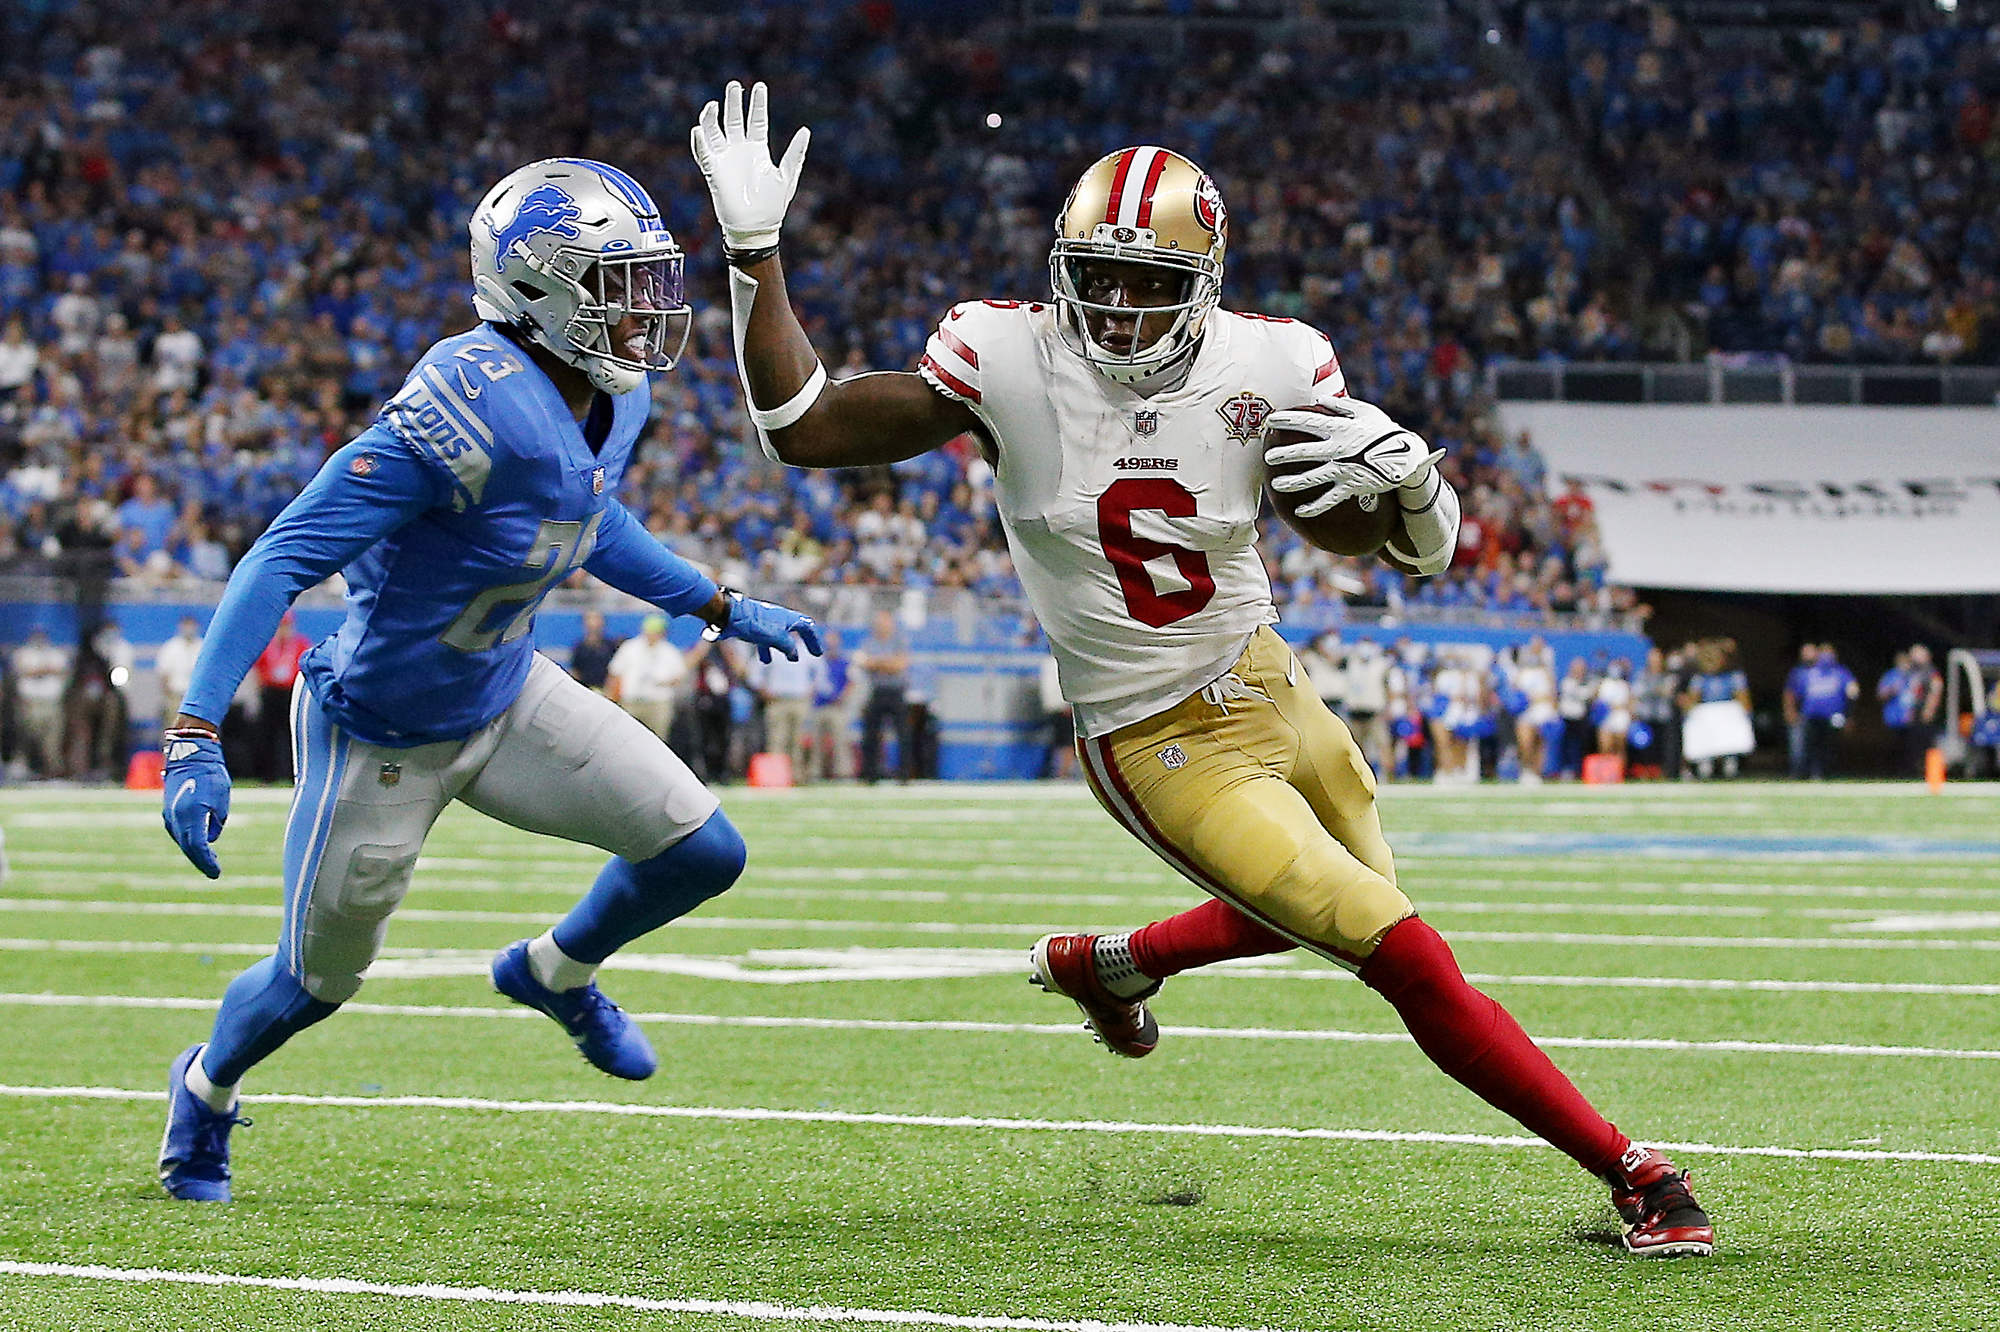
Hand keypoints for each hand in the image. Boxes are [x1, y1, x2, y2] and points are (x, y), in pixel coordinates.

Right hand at [162, 732, 230, 878]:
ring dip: (194, 852)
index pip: (199, 847)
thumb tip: (208, 841)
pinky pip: (178, 832)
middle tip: (214, 871)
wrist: (189, 756)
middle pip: (189, 847)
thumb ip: (215, 824)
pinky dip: (187, 841)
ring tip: (209, 861)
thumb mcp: (221, 800)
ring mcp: (170, 815)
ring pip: (182, 841)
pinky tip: (197, 845)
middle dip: (202, 861)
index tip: (217, 873)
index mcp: (192, 815)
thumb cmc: (210, 775)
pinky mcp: (168, 812)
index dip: (207, 862)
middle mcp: (177, 818)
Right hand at [690, 80, 810, 251]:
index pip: (756, 120)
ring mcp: (725, 159)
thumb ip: (795, 153)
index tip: (759, 86)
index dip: (757, 104)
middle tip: (734, 85)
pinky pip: (703, 153)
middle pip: (734, 120)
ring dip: (712, 117)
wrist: (756, 228)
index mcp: (758, 150)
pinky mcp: (713, 171)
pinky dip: (700, 141)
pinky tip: (700, 129)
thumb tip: (806, 130)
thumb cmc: (773, 206)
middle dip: (734, 102)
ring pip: (715, 131)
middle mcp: (740, 151)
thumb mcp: (787, 176)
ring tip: (713, 104)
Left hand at [718, 593, 822, 663]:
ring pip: (779, 635)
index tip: (817, 654)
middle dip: (801, 642)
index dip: (814, 640)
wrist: (729, 614)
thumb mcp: (776, 638)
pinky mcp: (753, 626)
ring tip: (788, 659)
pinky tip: (764, 659)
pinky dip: (768, 649)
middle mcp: (778, 618)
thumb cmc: (754, 624)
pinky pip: (765, 638)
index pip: (807, 627)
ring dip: (785, 647)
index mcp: (787, 617)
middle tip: (806, 654)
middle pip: (795, 629)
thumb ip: (788, 646)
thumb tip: (793, 654)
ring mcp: (765, 621)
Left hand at [1264, 400, 1445, 518]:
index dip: (1287, 420)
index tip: (1270, 420)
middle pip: (1303, 452)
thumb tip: (1320, 399)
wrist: (1407, 456)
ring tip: (1276, 485)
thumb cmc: (1384, 430)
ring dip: (1292, 483)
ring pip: (1311, 478)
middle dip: (1283, 454)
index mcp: (1340, 428)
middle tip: (1268, 457)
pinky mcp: (1351, 486)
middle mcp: (1338, 449)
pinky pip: (1329, 499)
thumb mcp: (1366, 412)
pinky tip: (1299, 511)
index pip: (1307, 423)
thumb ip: (1342, 406)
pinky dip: (1314, 507)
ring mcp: (1344, 469)